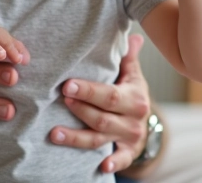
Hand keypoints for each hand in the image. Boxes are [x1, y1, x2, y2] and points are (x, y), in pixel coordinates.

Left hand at [50, 34, 151, 173]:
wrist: (147, 119)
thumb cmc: (131, 91)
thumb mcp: (132, 73)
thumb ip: (128, 56)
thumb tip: (135, 35)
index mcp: (135, 98)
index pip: (109, 95)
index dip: (88, 91)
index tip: (68, 85)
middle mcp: (134, 119)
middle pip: (103, 117)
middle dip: (81, 110)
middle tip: (60, 100)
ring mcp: (130, 138)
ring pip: (100, 139)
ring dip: (77, 137)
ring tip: (54, 133)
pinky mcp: (128, 152)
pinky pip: (122, 160)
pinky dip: (113, 164)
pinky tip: (101, 166)